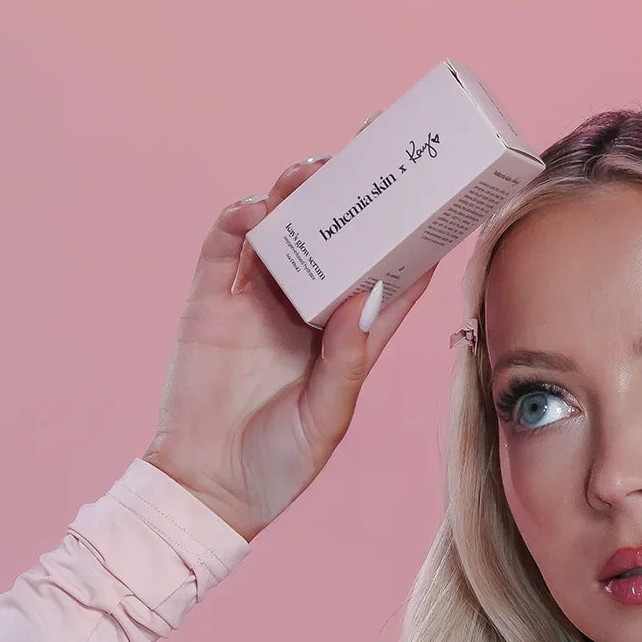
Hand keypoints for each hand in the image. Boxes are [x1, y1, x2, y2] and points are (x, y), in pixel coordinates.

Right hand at [144, 148, 436, 540]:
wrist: (207, 486)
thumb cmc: (278, 465)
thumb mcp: (325, 419)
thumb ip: (345, 362)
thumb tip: (360, 299)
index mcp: (347, 339)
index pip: (388, 279)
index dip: (411, 239)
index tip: (434, 198)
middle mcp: (306, 311)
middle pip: (337, 238)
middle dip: (352, 195)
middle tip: (370, 155)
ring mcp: (257, 300)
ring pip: (283, 227)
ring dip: (297, 193)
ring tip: (314, 173)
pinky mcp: (212, 299)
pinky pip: (227, 243)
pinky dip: (241, 218)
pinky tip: (258, 210)